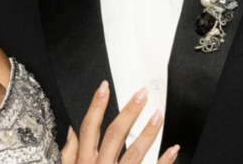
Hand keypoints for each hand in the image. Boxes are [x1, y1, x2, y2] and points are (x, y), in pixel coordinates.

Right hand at [61, 82, 178, 163]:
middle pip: (114, 135)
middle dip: (128, 113)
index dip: (96, 106)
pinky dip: (164, 162)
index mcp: (84, 163)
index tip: (105, 87)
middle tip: (141, 95)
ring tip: (158, 115)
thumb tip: (70, 130)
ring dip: (147, 133)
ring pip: (134, 153)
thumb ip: (68, 154)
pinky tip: (174, 150)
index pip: (90, 128)